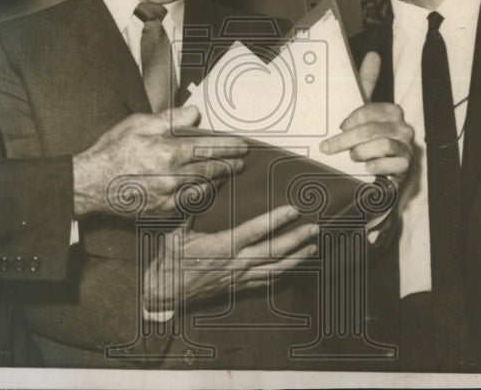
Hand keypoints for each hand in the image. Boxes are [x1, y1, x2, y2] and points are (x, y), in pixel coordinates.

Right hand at [71, 106, 247, 216]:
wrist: (90, 184)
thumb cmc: (112, 150)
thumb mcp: (138, 124)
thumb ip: (170, 119)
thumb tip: (194, 113)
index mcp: (169, 153)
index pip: (209, 149)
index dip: (229, 147)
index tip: (243, 146)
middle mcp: (172, 178)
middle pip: (211, 171)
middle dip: (229, 166)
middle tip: (241, 163)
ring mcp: (168, 198)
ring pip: (203, 189)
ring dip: (217, 181)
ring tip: (225, 174)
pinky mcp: (161, 212)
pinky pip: (188, 205)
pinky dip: (199, 196)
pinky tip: (203, 190)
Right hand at [142, 205, 316, 312]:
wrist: (166, 293)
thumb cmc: (170, 262)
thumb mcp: (176, 233)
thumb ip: (189, 212)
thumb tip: (195, 188)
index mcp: (222, 246)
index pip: (255, 231)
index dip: (276, 220)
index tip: (293, 210)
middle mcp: (235, 262)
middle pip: (273, 251)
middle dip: (296, 240)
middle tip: (315, 229)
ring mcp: (239, 276)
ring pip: (275, 268)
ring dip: (296, 258)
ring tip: (313, 247)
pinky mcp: (238, 286)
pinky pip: (266, 281)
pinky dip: (283, 273)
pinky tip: (294, 267)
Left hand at [319, 52, 413, 177]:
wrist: (378, 171)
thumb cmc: (367, 139)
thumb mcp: (363, 112)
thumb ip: (366, 83)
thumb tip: (373, 54)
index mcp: (391, 111)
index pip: (367, 111)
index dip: (348, 121)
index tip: (337, 128)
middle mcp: (402, 127)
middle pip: (370, 130)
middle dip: (345, 140)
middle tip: (328, 148)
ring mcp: (407, 147)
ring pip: (382, 145)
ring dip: (360, 153)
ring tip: (353, 158)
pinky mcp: (407, 166)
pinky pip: (393, 164)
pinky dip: (377, 166)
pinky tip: (368, 168)